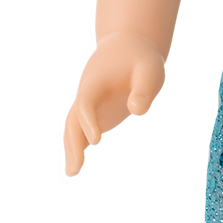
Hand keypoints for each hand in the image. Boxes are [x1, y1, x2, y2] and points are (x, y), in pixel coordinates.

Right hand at [63, 32, 166, 175]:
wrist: (128, 48)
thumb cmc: (140, 59)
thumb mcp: (150, 69)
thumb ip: (144, 89)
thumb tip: (137, 111)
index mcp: (96, 81)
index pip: (86, 103)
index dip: (88, 121)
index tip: (96, 142)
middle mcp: (87, 94)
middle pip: (73, 119)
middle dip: (73, 143)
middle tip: (77, 169)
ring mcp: (89, 104)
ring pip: (73, 128)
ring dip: (71, 149)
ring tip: (72, 174)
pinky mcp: (95, 113)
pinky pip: (81, 131)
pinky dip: (77, 147)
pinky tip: (75, 168)